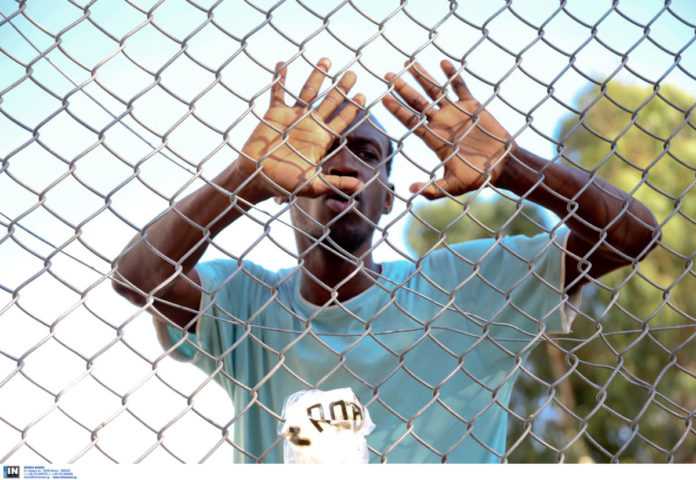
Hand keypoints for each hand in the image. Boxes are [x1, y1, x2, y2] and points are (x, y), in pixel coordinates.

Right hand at [240, 58, 364, 198]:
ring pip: (307, 92)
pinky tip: (283, 64)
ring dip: (316, 77)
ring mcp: (292, 117)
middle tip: (352, 74)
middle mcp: (309, 125)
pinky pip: (278, 93)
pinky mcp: (274, 114)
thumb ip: (336, 183)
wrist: (257, 179)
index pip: (341, 121)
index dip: (352, 109)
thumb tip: (360, 187)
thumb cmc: (284, 184)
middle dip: (341, 88)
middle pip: (329, 102)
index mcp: (321, 140)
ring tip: (326, 60)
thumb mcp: (313, 186)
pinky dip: (280, 79)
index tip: (362, 96)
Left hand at [383, 59, 512, 198]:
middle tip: (386, 75)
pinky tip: (443, 63)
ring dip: (422, 76)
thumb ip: (433, 190)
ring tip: (408, 62)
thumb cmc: (477, 178)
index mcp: (433, 139)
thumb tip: (411, 191)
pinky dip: (453, 75)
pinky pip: (460, 87)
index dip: (397, 110)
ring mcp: (455, 113)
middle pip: (417, 102)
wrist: (501, 166)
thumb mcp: (452, 186)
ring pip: (435, 91)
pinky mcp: (472, 107)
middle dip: (402, 88)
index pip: (410, 121)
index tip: (383, 97)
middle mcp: (441, 123)